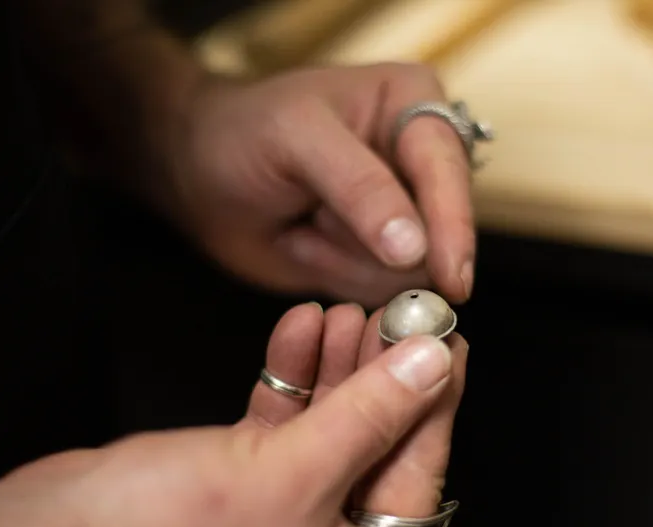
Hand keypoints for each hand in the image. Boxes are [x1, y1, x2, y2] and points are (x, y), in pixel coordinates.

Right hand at [0, 303, 467, 526]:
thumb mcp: (288, 474)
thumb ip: (368, 417)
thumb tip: (429, 369)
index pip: (419, 478)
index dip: (439, 405)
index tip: (452, 346)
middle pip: (377, 446)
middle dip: (385, 376)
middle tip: (401, 318)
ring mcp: (282, 515)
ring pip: (331, 427)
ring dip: (339, 367)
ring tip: (349, 312)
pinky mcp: (243, 485)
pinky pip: (286, 423)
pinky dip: (293, 376)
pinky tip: (301, 329)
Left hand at [159, 63, 475, 306]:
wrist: (200, 173)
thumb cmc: (244, 133)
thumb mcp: (296, 138)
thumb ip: (359, 187)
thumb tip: (416, 248)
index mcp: (416, 108)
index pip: (449, 171)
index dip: (453, 225)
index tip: (452, 277)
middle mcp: (424, 164)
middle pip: (441, 233)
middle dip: (373, 246)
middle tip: (313, 220)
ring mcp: (408, 217)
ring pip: (414, 273)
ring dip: (346, 261)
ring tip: (304, 222)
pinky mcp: (385, 259)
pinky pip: (385, 293)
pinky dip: (338, 276)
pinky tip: (307, 242)